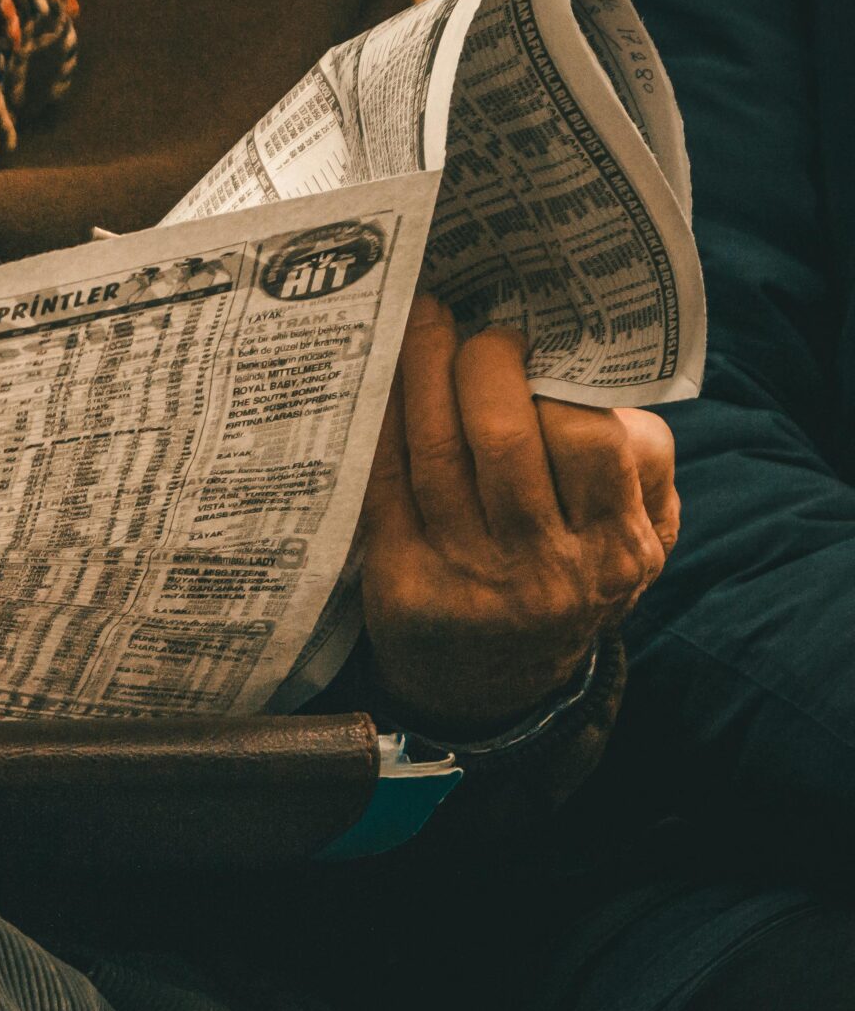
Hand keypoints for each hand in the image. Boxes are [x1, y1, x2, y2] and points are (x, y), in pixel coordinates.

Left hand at [360, 295, 679, 737]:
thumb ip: (633, 461)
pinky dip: (379, 425)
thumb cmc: (569, 575)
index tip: (526, 340)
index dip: (554, 380)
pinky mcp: (405, 586)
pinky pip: (384, 484)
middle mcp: (546, 570)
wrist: (495, 684)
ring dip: (420, 374)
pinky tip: (376, 384)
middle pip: (506, 438)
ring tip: (418, 328)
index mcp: (617, 547)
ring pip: (436, 452)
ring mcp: (471, 581)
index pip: (594, 440)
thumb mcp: (632, 537)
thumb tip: (586, 362)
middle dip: (478, 363)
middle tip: (464, 326)